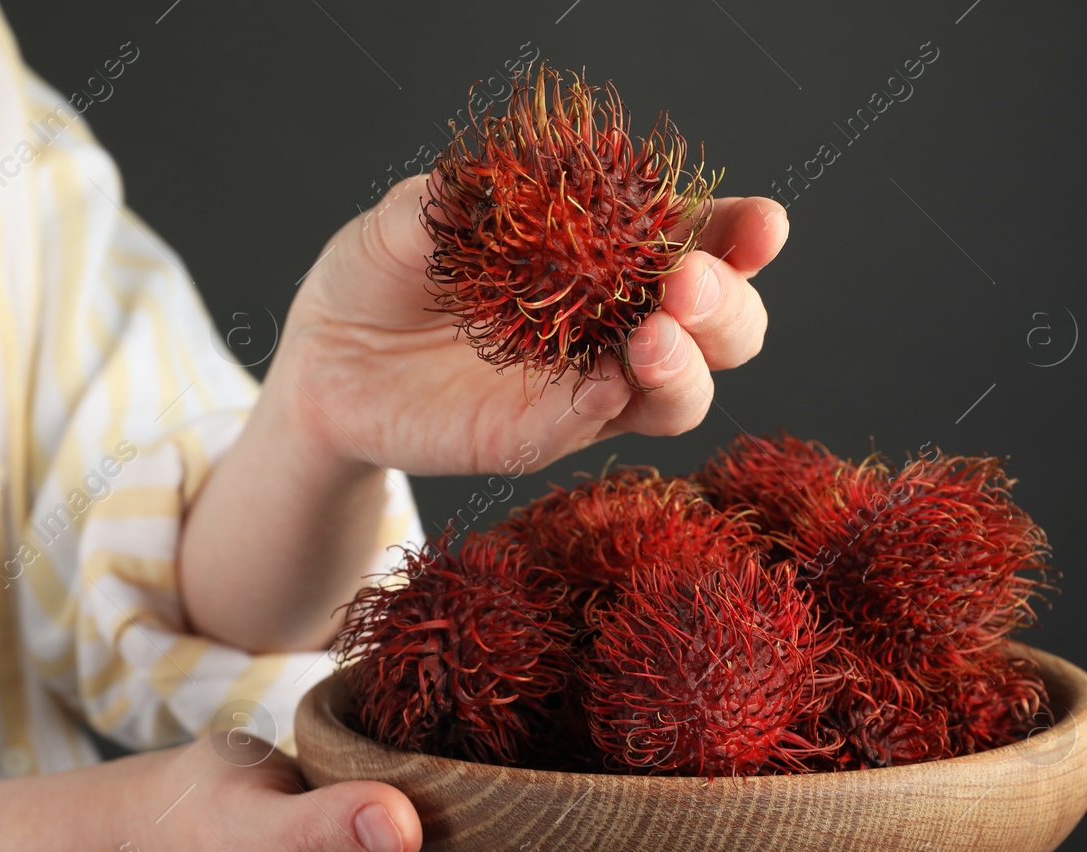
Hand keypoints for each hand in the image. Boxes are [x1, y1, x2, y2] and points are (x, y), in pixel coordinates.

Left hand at [269, 173, 789, 477]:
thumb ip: (467, 197)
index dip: (744, 234)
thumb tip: (524, 180)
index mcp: (613, 250)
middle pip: (725, 327)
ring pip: (685, 395)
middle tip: (686, 285)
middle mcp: (620, 321)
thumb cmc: (385, 270)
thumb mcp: (414, 217)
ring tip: (649, 341)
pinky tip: (596, 388)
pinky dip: (607, 408)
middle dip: (725, 304)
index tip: (761, 226)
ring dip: (685, 368)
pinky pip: (594, 431)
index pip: (705, 240)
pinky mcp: (540, 436)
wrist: (326, 356)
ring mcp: (588, 388)